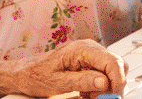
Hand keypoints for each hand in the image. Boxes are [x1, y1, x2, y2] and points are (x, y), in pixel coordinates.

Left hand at [6, 39, 127, 98]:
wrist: (23, 73)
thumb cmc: (35, 75)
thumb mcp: (57, 82)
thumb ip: (82, 81)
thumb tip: (104, 82)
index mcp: (82, 50)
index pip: (112, 61)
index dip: (118, 79)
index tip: (114, 96)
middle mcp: (89, 48)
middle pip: (116, 64)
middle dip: (113, 84)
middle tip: (101, 98)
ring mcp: (90, 55)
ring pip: (112, 70)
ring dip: (106, 86)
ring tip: (90, 96)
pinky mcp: (88, 62)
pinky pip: (103, 73)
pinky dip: (100, 86)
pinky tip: (87, 92)